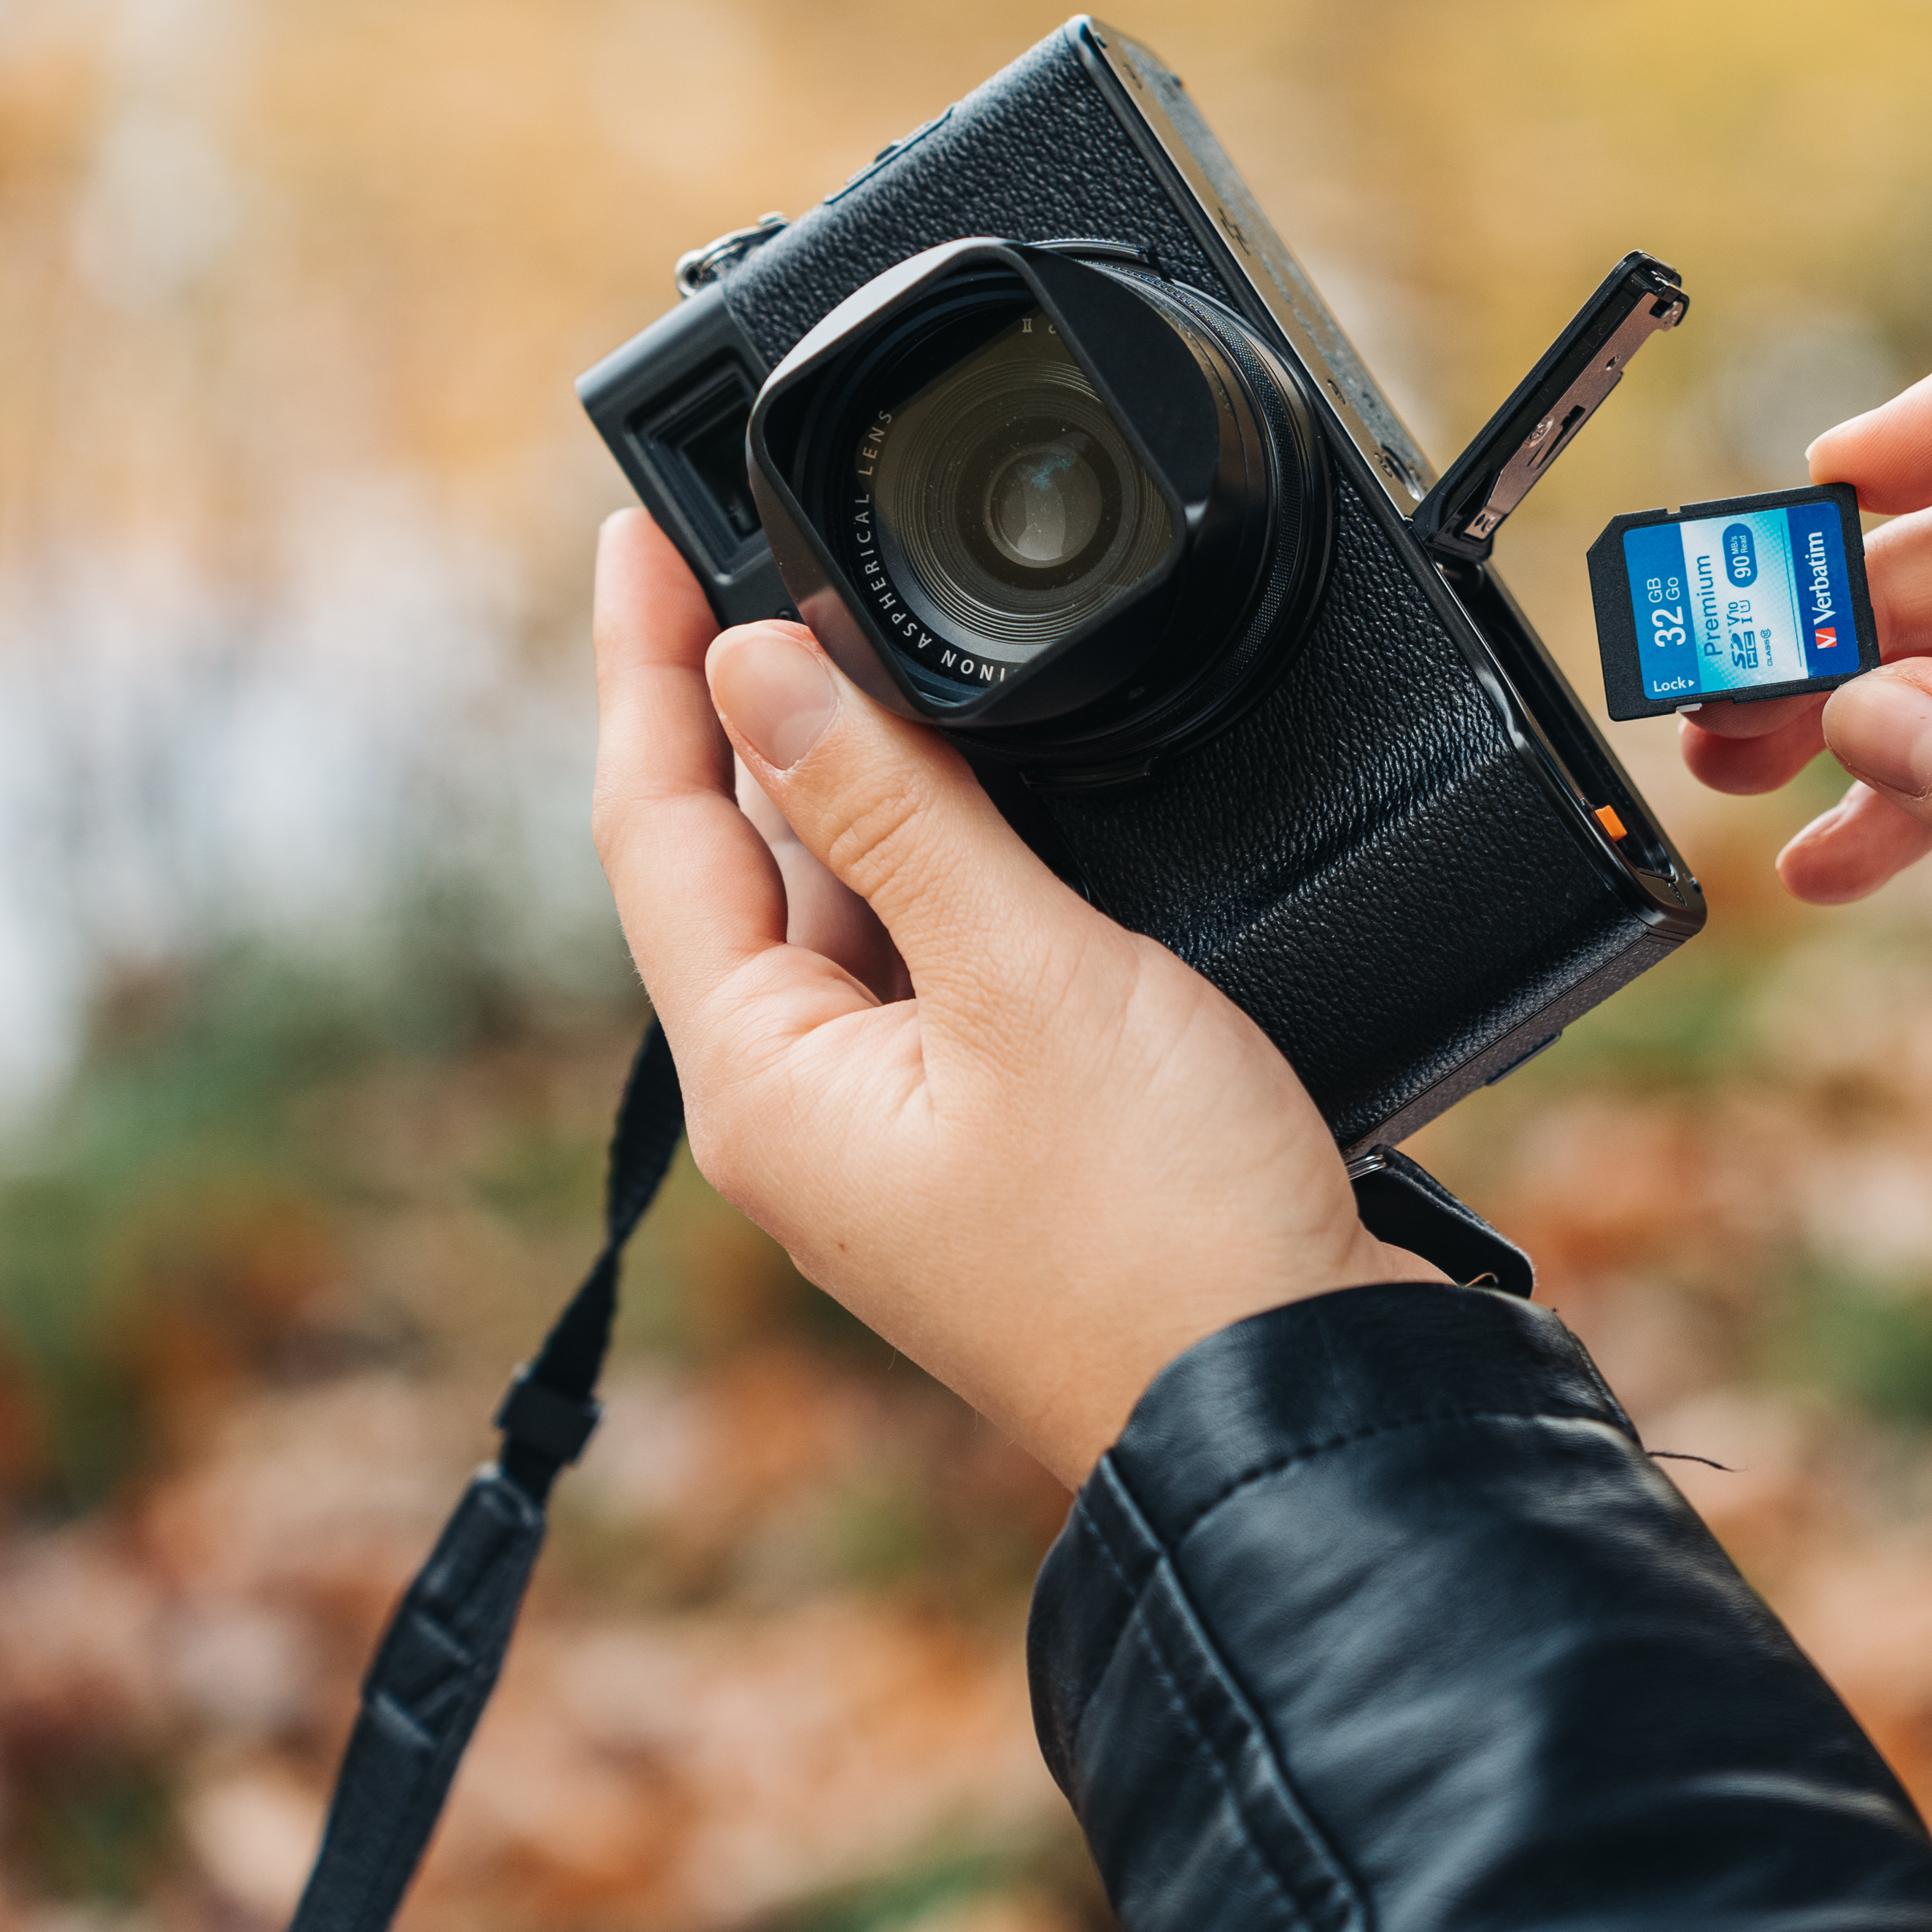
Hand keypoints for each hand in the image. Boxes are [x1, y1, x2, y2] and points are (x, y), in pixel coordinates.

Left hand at [587, 510, 1436, 1481]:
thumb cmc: (1168, 1228)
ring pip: (845, 911)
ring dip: (856, 780)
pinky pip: (935, 966)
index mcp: (767, 1084)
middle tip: (758, 549)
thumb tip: (761, 666)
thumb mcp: (1027, 975)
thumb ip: (895, 809)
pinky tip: (993, 796)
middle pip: (740, 865)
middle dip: (749, 708)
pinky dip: (948, 863)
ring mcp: (901, 1135)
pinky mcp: (998, 1141)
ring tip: (873, 637)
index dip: (643, 668)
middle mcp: (807, 1115)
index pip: (655, 829)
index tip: (637, 536)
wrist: (1294, 1395)